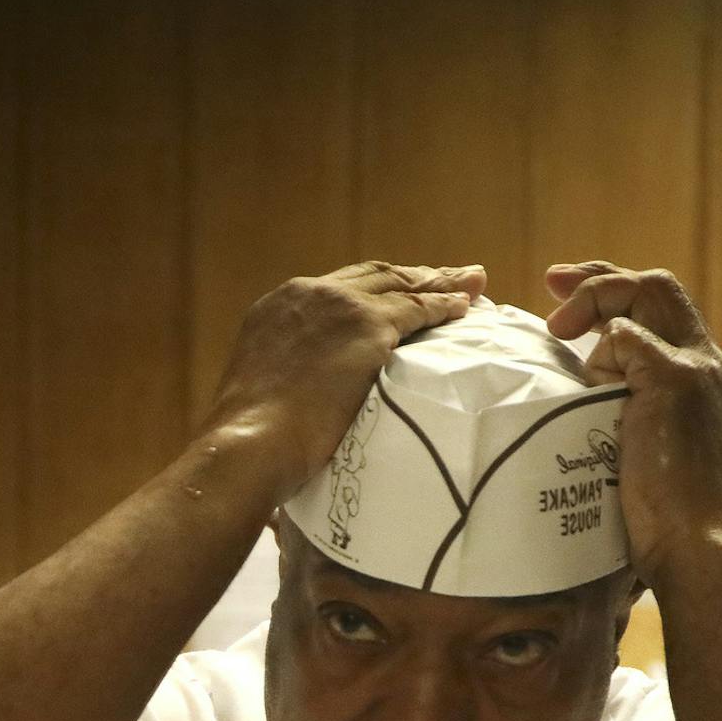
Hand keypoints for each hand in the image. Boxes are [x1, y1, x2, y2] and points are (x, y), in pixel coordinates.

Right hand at [207, 261, 484, 497]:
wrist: (249, 445)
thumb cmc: (250, 441)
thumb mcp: (262, 391)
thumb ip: (289, 375)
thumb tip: (306, 395)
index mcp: (277, 307)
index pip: (338, 288)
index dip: (376, 290)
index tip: (401, 293)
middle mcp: (308, 293)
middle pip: (375, 276)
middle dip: (415, 276)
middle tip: (452, 278)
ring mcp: (339, 307)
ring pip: (403, 285)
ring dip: (441, 284)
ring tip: (472, 285)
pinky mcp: (369, 327)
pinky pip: (420, 309)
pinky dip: (446, 307)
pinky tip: (466, 309)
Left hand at [546, 262, 721, 590]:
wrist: (707, 557)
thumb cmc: (673, 537)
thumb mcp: (652, 473)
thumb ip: (630, 439)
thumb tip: (582, 439)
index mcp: (713, 390)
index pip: (670, 322)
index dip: (622, 303)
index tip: (573, 311)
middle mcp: (715, 371)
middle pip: (662, 289)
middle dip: (603, 277)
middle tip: (553, 283)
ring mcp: (701, 371)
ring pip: (647, 294)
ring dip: (595, 302)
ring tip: (555, 330)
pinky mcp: (677, 382)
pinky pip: (625, 337)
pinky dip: (598, 355)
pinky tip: (587, 390)